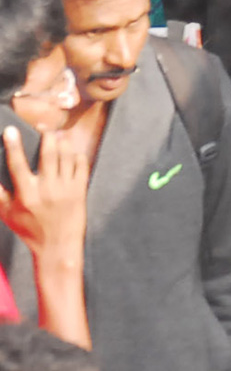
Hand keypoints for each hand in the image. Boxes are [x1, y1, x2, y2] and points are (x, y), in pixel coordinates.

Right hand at [0, 129, 87, 262]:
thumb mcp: (7, 213)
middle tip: (43, 127)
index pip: (17, 164)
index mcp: (27, 194)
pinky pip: (81, 164)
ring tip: (57, 135)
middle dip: (46, 135)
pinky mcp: (81, 189)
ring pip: (66, 155)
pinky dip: (76, 154)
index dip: (14, 145)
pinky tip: (71, 152)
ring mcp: (66, 188)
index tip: (11, 130)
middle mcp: (47, 189)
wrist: (58, 245)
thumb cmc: (30, 229)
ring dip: (62, 142)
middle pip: (48, 153)